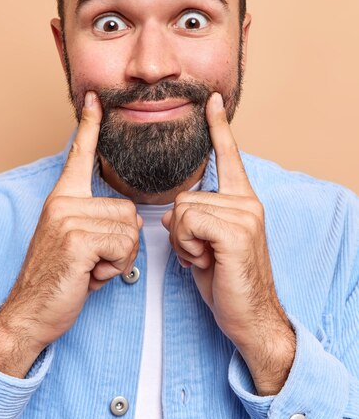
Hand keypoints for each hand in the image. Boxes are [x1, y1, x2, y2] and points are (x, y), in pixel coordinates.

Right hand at [0, 91, 141, 376]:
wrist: (32, 312)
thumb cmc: (60, 278)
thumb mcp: (78, 242)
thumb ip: (100, 222)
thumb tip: (134, 221)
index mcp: (63, 199)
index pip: (79, 156)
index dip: (90, 126)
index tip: (95, 99)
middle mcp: (63, 202)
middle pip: (128, 211)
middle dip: (122, 244)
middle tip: (94, 261)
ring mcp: (68, 219)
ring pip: (130, 230)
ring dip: (119, 258)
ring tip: (92, 268)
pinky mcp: (76, 239)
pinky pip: (123, 246)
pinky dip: (115, 267)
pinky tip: (92, 275)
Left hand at [162, 92, 294, 394]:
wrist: (250, 317)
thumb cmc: (226, 282)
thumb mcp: (205, 247)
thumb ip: (192, 221)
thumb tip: (168, 213)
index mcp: (241, 201)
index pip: (228, 157)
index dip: (218, 128)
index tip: (212, 101)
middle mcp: (246, 202)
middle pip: (184, 195)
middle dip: (181, 230)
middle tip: (202, 254)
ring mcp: (244, 214)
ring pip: (182, 209)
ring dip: (183, 240)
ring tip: (205, 258)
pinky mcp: (236, 231)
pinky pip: (188, 222)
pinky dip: (186, 245)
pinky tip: (205, 260)